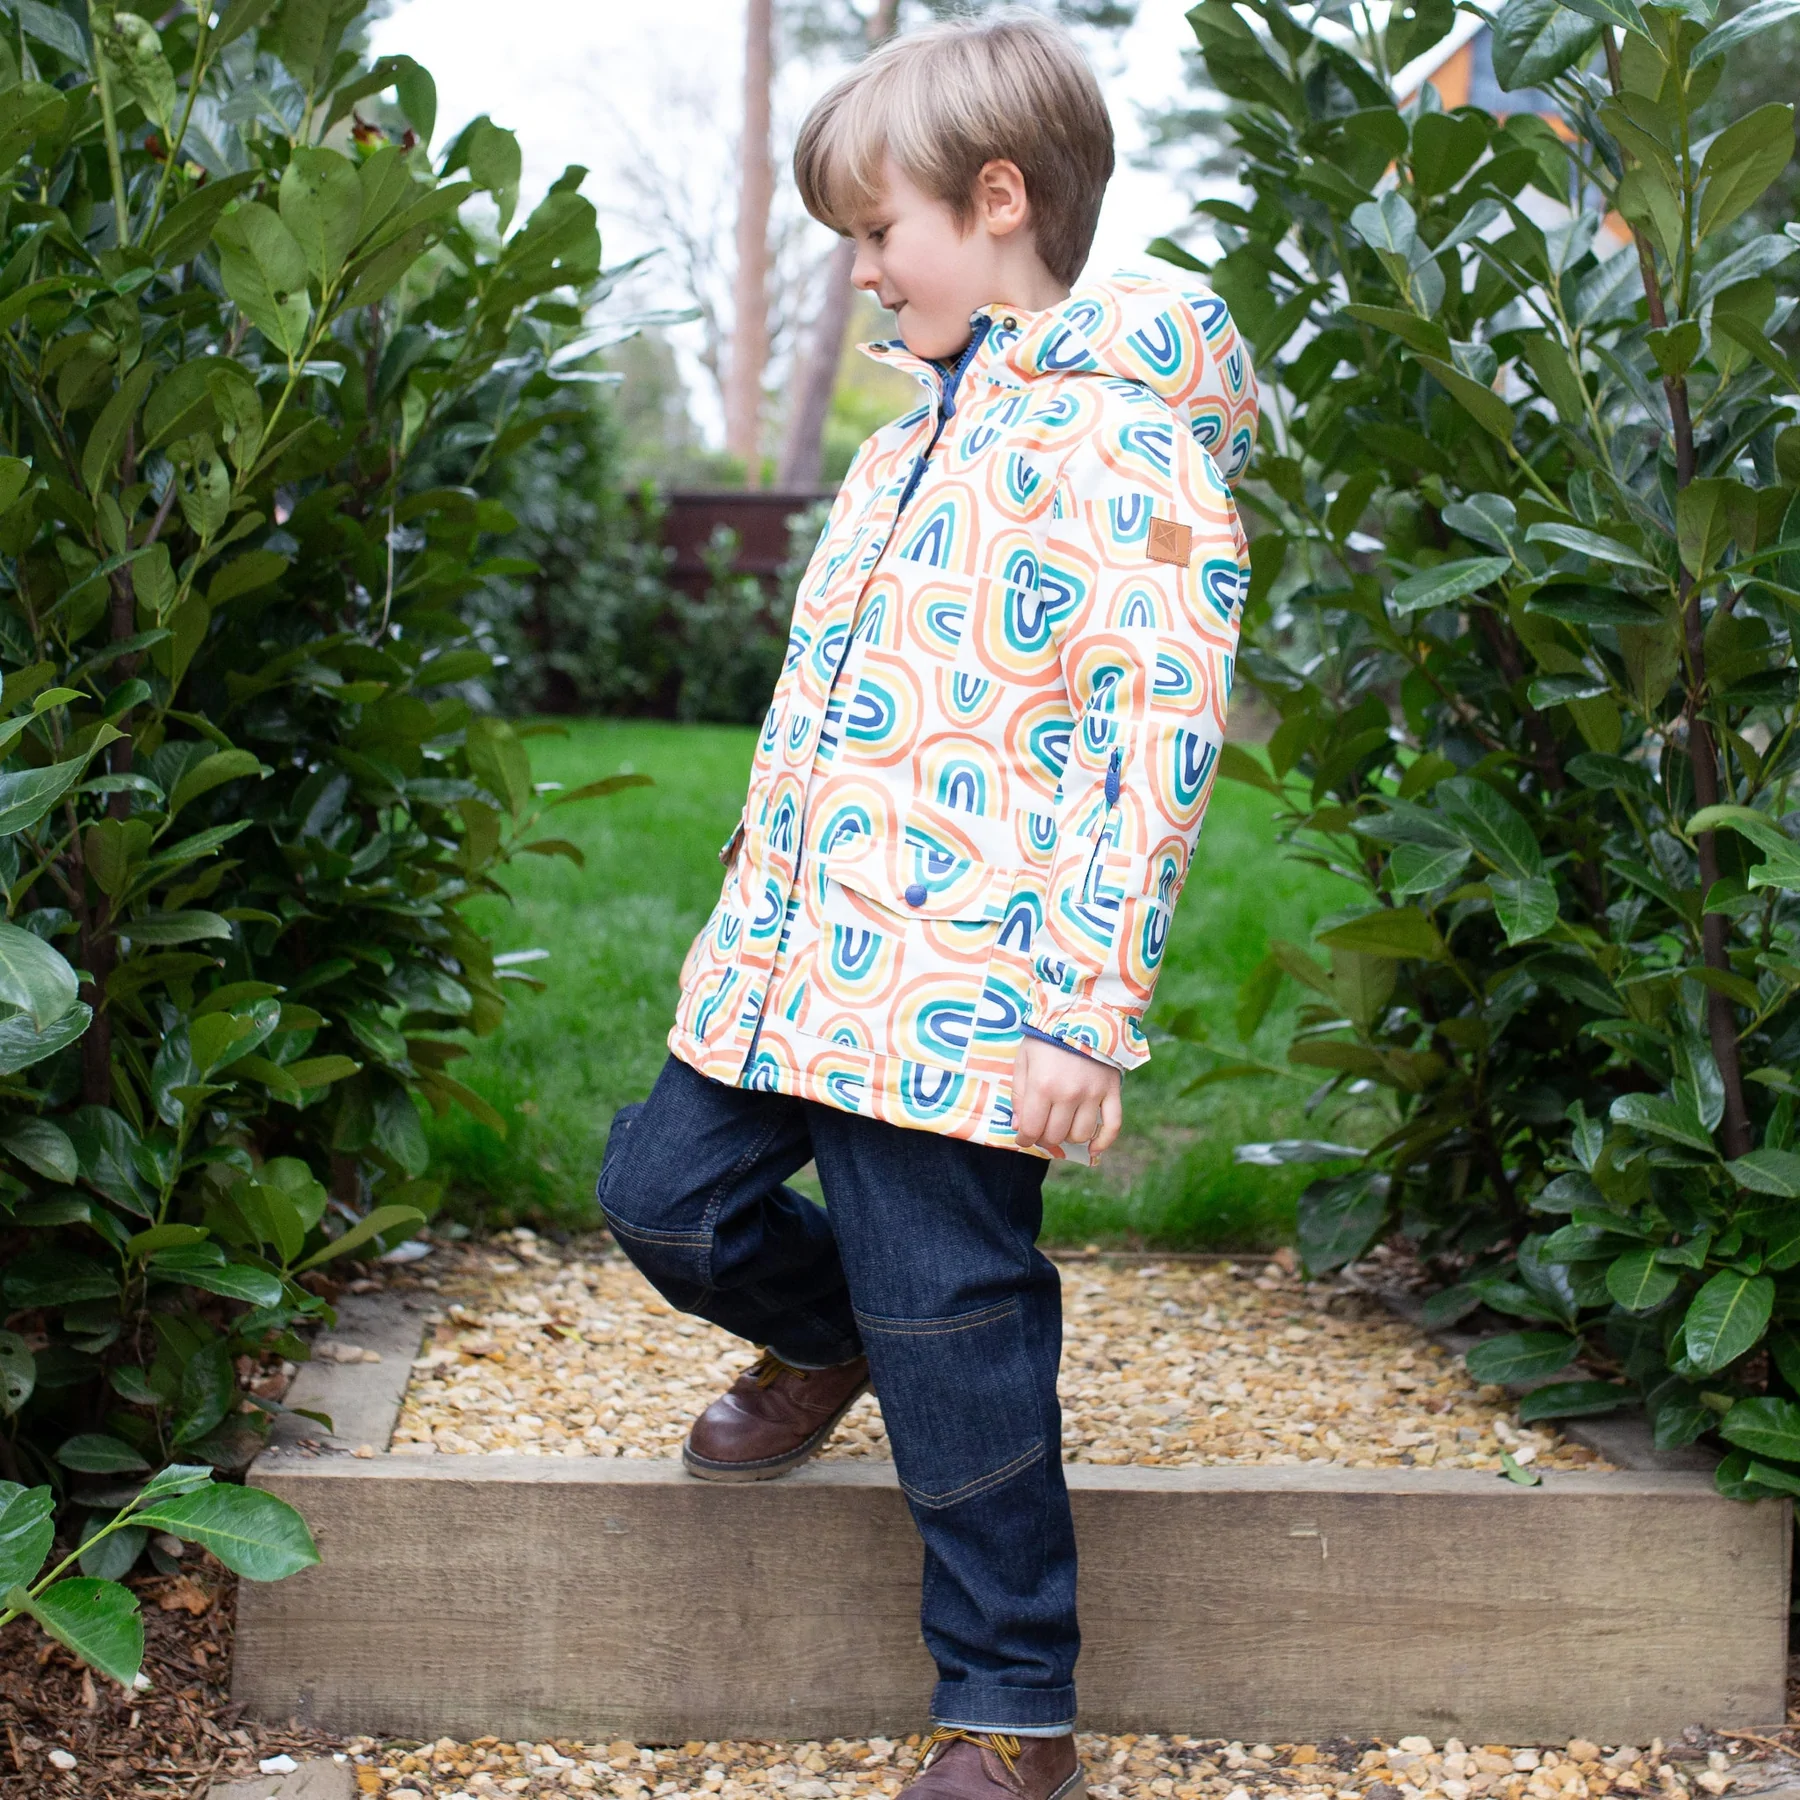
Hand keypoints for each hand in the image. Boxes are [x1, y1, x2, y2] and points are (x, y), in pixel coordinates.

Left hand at [1011, 1034, 1122, 1158]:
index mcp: (1042, 1086)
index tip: (1023, 1137)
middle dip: (1044, 1137)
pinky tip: (1093, 1150)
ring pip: (1081, 1134)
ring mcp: (1093, 1094)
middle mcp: (1068, 1094)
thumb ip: (1019, 1094)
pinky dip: (1104, 1142)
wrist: (1083, 1011)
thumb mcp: (1024, 1059)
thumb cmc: (1047, 1035)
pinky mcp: (1111, 1091)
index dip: (1025, 1138)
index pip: (1032, 1129)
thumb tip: (1020, 1126)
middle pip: (1056, 1135)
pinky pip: (1112, 1125)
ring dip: (1068, 1136)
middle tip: (1041, 1128)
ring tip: (1062, 1125)